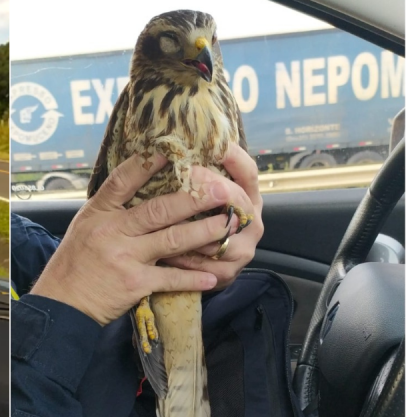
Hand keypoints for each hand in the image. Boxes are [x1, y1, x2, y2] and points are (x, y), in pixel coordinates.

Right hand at [29, 152, 243, 325]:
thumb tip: (136, 185)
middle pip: (159, 210)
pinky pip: (170, 278)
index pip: (124, 181)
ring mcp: (125, 257)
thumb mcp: (85, 225)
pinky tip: (212, 276)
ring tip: (227, 224)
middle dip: (193, 198)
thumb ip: (110, 208)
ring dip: (203, 232)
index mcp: (99, 213)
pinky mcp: (135, 283)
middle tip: (220, 189)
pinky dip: (193, 278)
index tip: (171, 150)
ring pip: (172, 240)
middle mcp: (113, 231)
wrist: (62, 302)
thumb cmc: (74, 262)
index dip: (147, 164)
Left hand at [160, 142, 264, 289]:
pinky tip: (166, 251)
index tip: (212, 142)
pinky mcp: (228, 272)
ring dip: (195, 226)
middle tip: (191, 173)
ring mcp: (243, 248)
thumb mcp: (203, 197)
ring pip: (221, 234)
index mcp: (247, 197)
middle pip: (237, 199)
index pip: (247, 171)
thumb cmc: (198, 222)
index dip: (232, 156)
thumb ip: (199, 177)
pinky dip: (185, 257)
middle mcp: (251, 221)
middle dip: (212, 186)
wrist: (206, 268)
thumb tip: (172, 146)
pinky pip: (206, 263)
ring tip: (171, 215)